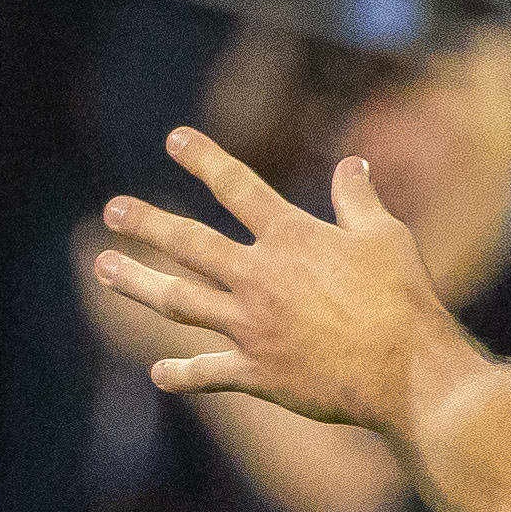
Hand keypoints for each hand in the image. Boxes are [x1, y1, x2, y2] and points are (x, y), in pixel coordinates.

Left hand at [95, 126, 456, 429]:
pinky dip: (181, 373)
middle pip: (189, 243)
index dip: (204, 159)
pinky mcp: (257, 372)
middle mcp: (259, 277)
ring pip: (179, 301)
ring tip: (104, 269)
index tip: (173, 139)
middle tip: (112, 211)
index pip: (237, 186)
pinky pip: (208, 371)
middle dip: (146, 224)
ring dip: (138, 283)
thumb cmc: (403, 298)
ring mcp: (251, 326)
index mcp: (291, 238)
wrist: (406, 370)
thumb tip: (352, 162)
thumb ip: (357, 198)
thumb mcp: (385, 235)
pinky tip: (158, 372)